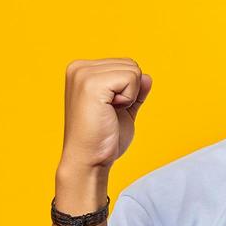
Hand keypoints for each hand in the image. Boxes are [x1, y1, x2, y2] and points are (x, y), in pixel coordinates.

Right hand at [59, 58, 154, 172]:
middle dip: (130, 91)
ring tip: (108, 113)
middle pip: (130, 64)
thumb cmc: (102, 139)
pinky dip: (129, 99)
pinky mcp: (91, 84)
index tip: (108, 109)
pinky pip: (131, 78)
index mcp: (81, 70)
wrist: (89, 160)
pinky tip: (110, 111)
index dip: (127, 90)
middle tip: (109, 113)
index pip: (124, 64)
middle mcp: (79, 68)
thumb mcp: (123, 109)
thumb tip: (147, 77)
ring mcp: (83, 74)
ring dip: (129, 96)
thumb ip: (134, 90)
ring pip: (133, 70)